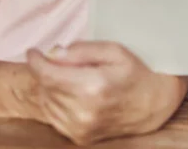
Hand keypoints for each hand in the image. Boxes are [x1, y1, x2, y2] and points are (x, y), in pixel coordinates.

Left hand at [26, 41, 186, 144]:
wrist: (154, 103)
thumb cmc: (135, 72)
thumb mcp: (114, 50)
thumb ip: (82, 50)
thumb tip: (54, 53)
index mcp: (93, 86)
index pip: (48, 74)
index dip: (36, 61)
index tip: (33, 52)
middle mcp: (84, 110)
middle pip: (46, 87)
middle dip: (46, 71)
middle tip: (58, 61)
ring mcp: (81, 127)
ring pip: (47, 103)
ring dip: (49, 87)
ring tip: (66, 76)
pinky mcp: (81, 137)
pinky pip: (54, 118)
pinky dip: (55, 103)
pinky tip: (68, 93)